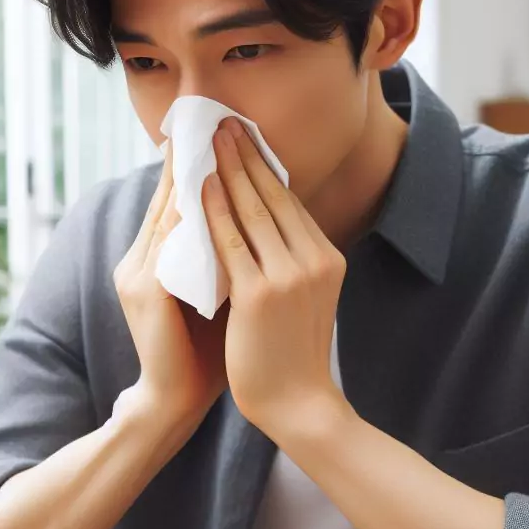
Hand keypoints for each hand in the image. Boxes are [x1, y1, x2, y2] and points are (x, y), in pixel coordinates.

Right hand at [114, 146, 226, 427]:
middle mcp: (138, 260)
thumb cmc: (203, 349)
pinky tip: (211, 193)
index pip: (177, 202)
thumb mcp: (217, 291)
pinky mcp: (144, 293)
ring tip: (217, 143)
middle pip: (168, 197)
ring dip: (192, 177)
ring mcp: (136, 275)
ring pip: (168, 213)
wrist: (176, 400)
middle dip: (193, 158)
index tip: (223, 133)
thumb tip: (260, 218)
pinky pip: (170, 244)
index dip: (197, 167)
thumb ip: (226, 255)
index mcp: (154, 259)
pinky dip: (190, 216)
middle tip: (218, 119)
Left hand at [203, 119, 348, 440]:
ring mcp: (289, 275)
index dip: (264, 168)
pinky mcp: (260, 294)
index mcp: (327, 258)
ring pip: (252, 210)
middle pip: (273, 196)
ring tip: (210, 139)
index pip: (290, 203)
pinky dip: (215, 209)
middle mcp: (314, 259)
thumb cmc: (294, 355)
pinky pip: (231, 241)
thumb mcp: (308, 299)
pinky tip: (201, 185)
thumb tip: (271, 229)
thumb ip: (294, 263)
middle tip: (225, 122)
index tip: (245, 139)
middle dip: (246, 155)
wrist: (299, 406)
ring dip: (229, 169)